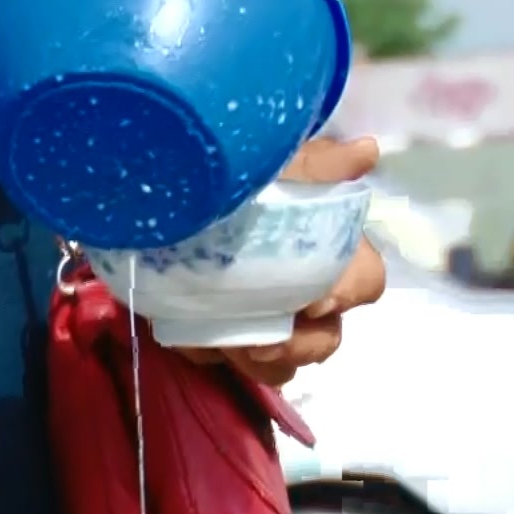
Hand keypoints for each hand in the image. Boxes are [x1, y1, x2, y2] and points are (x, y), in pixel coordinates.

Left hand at [179, 136, 386, 386]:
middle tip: (264, 340)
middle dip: (300, 345)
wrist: (147, 195)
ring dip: (257, 358)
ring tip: (226, 342)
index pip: (365, 281)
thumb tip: (366, 150)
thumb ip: (317, 164)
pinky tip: (187, 334)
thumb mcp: (269, 163)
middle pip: (326, 337)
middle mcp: (298, 291)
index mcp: (322, 250)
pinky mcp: (213, 334)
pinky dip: (205, 351)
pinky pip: (219, 361)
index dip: (349, 293)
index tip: (315, 301)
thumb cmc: (223, 176)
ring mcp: (257, 318)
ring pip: (281, 363)